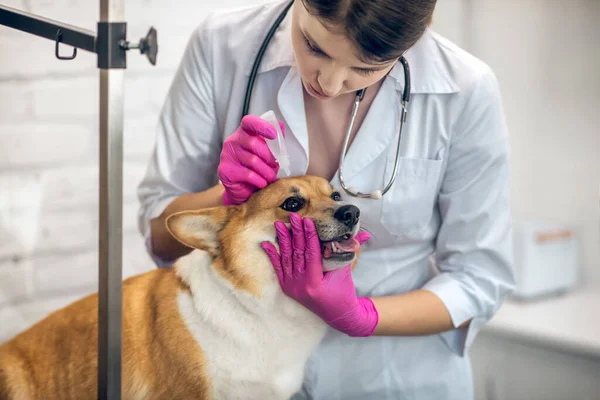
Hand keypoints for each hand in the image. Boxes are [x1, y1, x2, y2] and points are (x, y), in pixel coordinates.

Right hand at [218, 115, 284, 205]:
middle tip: (276, 166)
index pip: (248, 122)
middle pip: (253, 142)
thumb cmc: (257, 169)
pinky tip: (262, 183)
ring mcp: (227, 155)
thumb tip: (280, 126)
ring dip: (267, 171)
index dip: (261, 126)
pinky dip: (260, 180)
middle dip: (269, 156)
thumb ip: (275, 141)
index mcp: (243, 133)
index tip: (273, 135)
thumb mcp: (269, 154)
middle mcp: (232, 141)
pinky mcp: (225, 170)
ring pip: (253, 160)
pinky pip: (248, 174)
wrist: (244, 191)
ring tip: (271, 177)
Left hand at [260, 213, 377, 336]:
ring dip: (282, 240)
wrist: (337, 314)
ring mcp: (292, 287)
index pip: (311, 253)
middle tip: (294, 216)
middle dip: (296, 233)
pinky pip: (278, 269)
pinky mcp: (287, 287)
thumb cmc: (344, 292)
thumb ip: (349, 251)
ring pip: (286, 259)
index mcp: (315, 283)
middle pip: (297, 253)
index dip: (309, 235)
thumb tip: (363, 234)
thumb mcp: (346, 271)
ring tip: (279, 224)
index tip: (308, 220)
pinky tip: (266, 244)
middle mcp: (300, 285)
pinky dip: (272, 256)